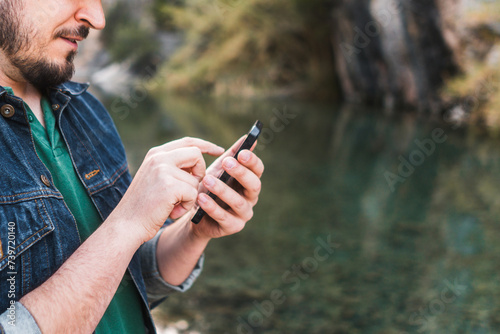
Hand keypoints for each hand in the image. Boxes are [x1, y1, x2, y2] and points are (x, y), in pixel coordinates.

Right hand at [109, 137, 223, 243]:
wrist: (127, 225)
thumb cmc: (144, 206)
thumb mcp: (156, 179)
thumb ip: (174, 169)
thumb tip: (200, 166)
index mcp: (156, 154)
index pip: (188, 142)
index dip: (206, 145)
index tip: (220, 150)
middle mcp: (159, 157)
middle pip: (196, 154)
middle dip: (201, 172)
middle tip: (191, 189)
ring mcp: (163, 170)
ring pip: (196, 179)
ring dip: (189, 197)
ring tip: (172, 206)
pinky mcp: (170, 186)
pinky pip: (193, 194)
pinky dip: (187, 206)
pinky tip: (172, 212)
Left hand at [191, 136, 264, 238]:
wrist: (196, 212)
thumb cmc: (210, 186)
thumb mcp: (219, 168)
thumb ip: (233, 154)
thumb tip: (248, 137)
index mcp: (249, 181)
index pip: (258, 170)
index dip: (252, 161)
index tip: (241, 153)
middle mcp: (251, 197)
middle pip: (253, 185)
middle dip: (241, 173)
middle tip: (227, 163)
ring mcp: (243, 214)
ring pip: (238, 202)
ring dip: (223, 190)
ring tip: (207, 180)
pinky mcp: (233, 227)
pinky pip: (223, 217)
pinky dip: (212, 207)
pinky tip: (201, 198)